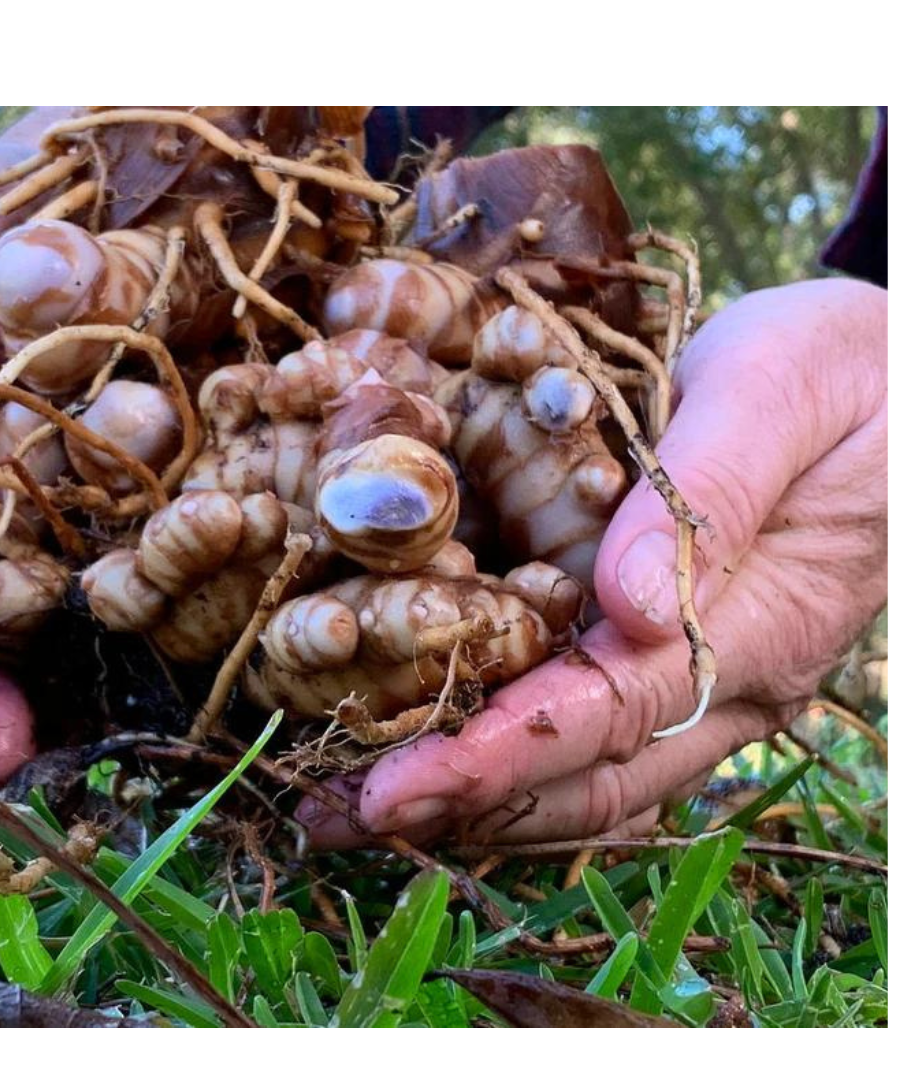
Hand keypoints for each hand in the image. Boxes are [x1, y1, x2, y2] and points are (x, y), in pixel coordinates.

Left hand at [303, 278, 887, 846]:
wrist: (898, 378)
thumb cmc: (847, 369)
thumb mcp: (779, 392)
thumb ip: (707, 496)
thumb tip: (627, 609)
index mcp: (763, 623)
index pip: (609, 715)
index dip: (497, 757)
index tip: (392, 787)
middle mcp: (737, 681)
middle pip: (590, 778)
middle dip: (463, 805)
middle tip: (339, 817)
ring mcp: (715, 680)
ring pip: (592, 777)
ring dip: (479, 801)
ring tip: (361, 807)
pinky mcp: (687, 655)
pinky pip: (600, 735)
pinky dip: (516, 758)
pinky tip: (444, 753)